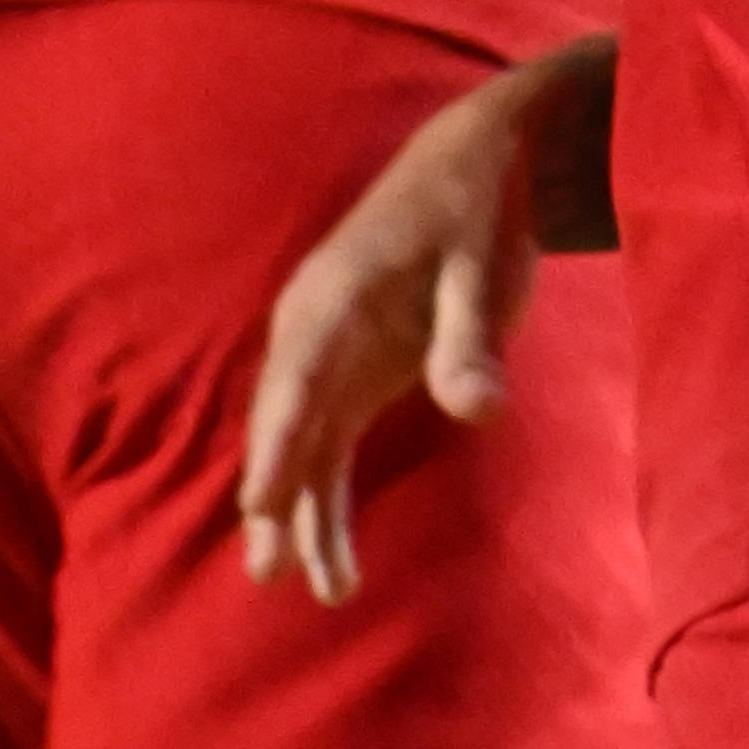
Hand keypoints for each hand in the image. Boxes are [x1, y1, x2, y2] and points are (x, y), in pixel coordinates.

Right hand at [238, 38, 616, 603]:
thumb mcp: (485, 262)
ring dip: (304, 515)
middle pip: (285, 424)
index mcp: (333, 295)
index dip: (276, 442)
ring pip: (303, 446)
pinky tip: (333, 557)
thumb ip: (470, 337)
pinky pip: (329, 445)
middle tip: (270, 571)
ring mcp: (332, 356)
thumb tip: (476, 412)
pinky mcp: (358, 374)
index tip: (261, 501)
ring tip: (316, 589)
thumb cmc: (481, 204)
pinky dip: (327, 497)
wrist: (487, 159)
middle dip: (276, 497)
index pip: (297, 377)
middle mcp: (315, 330)